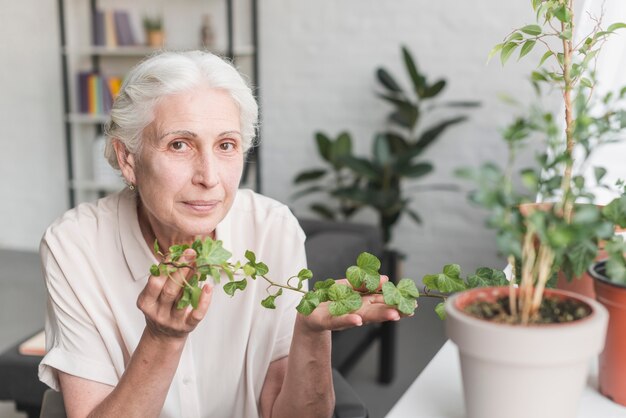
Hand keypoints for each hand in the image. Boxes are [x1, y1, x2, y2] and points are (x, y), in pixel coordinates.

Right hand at [137, 249, 212, 339]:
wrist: (163, 336)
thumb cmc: (161, 308)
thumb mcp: (155, 295)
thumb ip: (164, 279)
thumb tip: (181, 254)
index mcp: (146, 302)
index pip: (154, 282)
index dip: (165, 266)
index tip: (176, 252)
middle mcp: (157, 312)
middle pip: (169, 290)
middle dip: (180, 270)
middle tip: (191, 253)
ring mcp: (172, 321)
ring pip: (182, 300)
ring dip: (192, 281)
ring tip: (200, 265)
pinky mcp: (186, 327)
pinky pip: (196, 314)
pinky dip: (204, 301)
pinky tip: (208, 287)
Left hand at [298, 275, 413, 332]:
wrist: (306, 312)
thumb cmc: (330, 300)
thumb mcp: (348, 287)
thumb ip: (365, 283)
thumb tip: (385, 279)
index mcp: (362, 304)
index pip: (382, 303)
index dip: (397, 304)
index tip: (413, 305)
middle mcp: (355, 312)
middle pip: (376, 311)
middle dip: (392, 310)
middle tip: (408, 311)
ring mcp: (341, 317)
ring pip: (362, 316)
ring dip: (377, 316)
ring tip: (393, 315)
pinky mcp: (325, 320)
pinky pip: (337, 320)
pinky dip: (348, 320)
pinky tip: (357, 320)